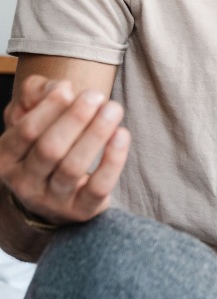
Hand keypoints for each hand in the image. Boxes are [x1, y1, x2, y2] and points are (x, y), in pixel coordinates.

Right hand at [0, 75, 130, 224]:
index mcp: (6, 158)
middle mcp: (25, 182)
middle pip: (50, 149)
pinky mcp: (81, 210)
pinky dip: (113, 160)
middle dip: (75, 119)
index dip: (48, 109)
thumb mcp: (32, 119)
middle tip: (96, 95)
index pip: (25, 132)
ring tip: (114, 109)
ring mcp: (52, 200)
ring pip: (73, 167)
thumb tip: (61, 87)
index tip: (70, 89)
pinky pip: (98, 186)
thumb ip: (36, 96)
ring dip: (96, 134)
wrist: (52, 198)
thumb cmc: (45, 147)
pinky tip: (122, 135)